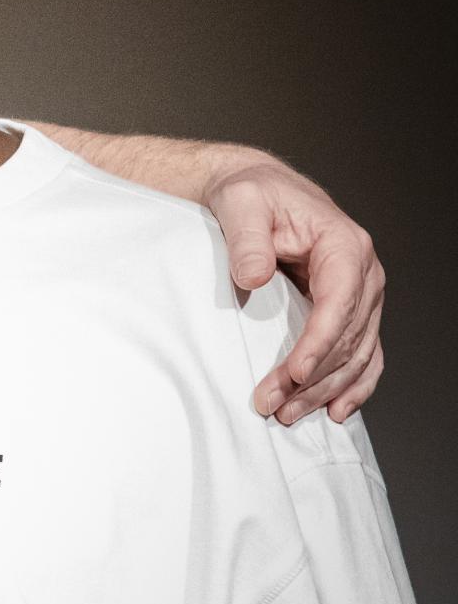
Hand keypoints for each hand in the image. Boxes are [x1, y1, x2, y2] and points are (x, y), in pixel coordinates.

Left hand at [207, 153, 384, 423]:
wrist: (258, 189)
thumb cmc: (251, 194)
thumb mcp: (241, 203)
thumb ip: (247, 239)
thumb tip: (253, 277)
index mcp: (344, 245)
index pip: (339, 304)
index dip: (318, 343)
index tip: (292, 374)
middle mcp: (363, 273)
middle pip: (349, 337)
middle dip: (313, 378)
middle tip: (274, 406)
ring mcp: (362, 294)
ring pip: (357, 353)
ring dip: (326, 389)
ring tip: (290, 414)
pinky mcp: (351, 309)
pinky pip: (362, 353)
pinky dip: (353, 384)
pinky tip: (335, 410)